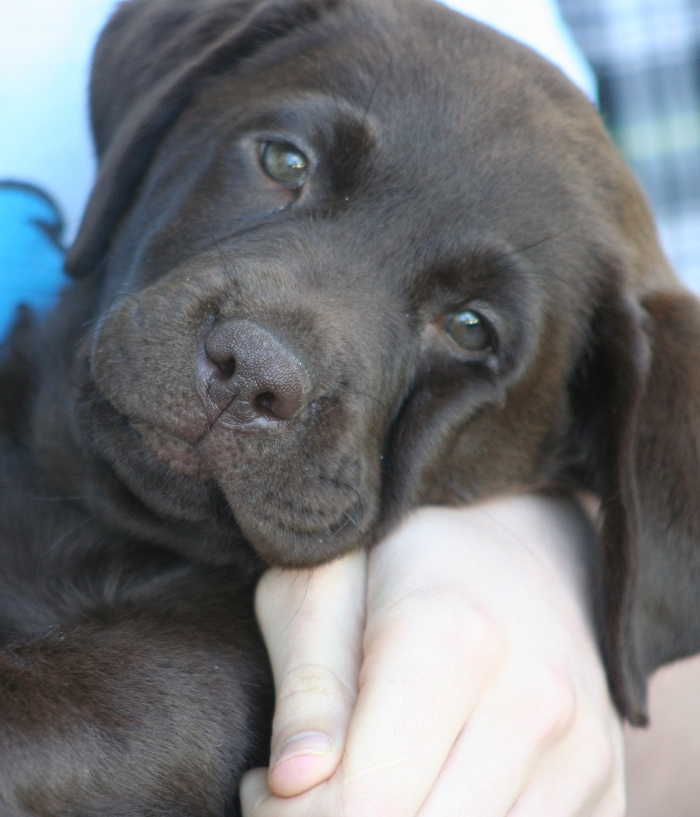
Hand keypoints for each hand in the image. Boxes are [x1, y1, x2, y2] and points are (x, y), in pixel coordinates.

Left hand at [240, 495, 625, 815]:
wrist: (521, 550)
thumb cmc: (402, 560)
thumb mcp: (327, 585)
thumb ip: (308, 683)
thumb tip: (292, 782)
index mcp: (450, 639)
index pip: (365, 802)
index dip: (291, 816)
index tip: (264, 782)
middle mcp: (533, 702)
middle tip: (307, 790)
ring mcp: (581, 752)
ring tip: (363, 782)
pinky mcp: (604, 786)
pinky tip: (422, 793)